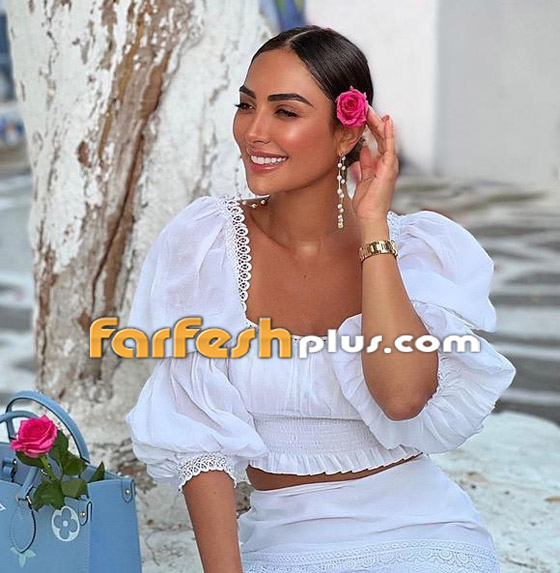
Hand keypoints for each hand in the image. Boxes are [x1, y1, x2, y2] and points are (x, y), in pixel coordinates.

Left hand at [351, 107, 398, 221]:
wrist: (369, 217)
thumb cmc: (366, 203)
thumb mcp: (362, 179)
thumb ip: (365, 164)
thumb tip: (364, 149)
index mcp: (380, 165)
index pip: (376, 141)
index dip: (370, 127)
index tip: (362, 115)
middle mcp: (388, 163)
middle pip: (381, 136)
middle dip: (373, 121)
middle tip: (365, 106)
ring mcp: (390, 165)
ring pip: (386, 138)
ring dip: (379, 123)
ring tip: (371, 109)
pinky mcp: (390, 168)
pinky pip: (390, 147)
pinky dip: (389, 133)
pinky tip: (386, 121)